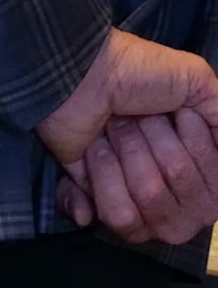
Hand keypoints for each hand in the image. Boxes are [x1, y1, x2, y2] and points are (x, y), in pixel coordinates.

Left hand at [41, 30, 217, 243]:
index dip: (199, 147)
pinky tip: (94, 151)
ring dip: (129, 151)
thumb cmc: (142, 74)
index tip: (178, 114)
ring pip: (149, 197)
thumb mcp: (199, 83)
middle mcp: (172, 183)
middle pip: (180, 183)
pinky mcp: (95, 196)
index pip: (215, 182)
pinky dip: (103, 181)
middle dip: (157, 142)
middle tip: (136, 116)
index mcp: (199, 158)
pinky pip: (116, 215)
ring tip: (111, 127)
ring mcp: (134, 193)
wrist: (83, 73)